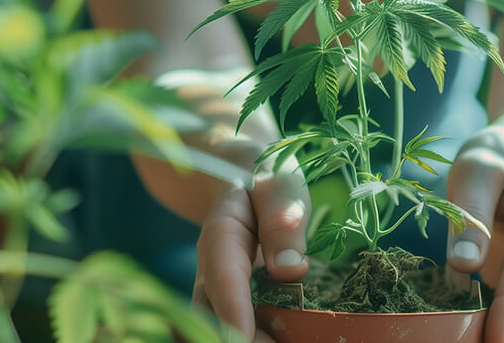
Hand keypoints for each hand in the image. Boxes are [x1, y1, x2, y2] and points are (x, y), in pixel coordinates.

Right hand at [191, 141, 311, 342]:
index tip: (245, 337)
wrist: (243, 177)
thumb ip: (282, 219)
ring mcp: (218, 291)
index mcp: (222, 233)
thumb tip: (292, 269)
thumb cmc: (266, 178)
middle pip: (212, 314)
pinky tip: (289, 338)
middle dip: (241, 338)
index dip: (232, 308)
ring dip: (251, 340)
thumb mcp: (280, 186)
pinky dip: (258, 337)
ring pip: (218, 326)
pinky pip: (237, 328)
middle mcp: (212, 270)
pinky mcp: (233, 304)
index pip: (222, 274)